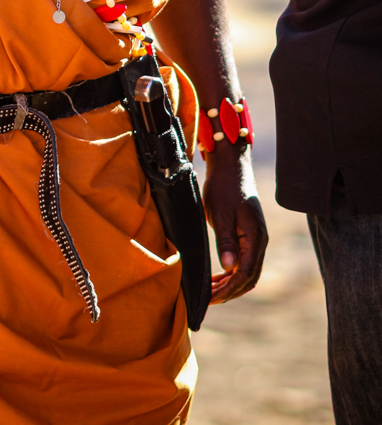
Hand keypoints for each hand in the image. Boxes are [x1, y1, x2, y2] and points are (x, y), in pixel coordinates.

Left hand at [202, 146, 266, 303]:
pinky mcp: (249, 235)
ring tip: (211, 292)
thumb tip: (229, 269)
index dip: (228, 289)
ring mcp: (256, 239)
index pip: (245, 274)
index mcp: (255, 237)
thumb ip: (226, 242)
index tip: (210, 298)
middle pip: (249, 278)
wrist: (231, 167)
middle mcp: (260, 241)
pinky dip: (232, 273)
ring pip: (248, 272)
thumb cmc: (224, 188)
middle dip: (230, 292)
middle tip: (208, 300)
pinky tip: (219, 276)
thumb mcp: (221, 214)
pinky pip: (244, 261)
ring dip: (231, 284)